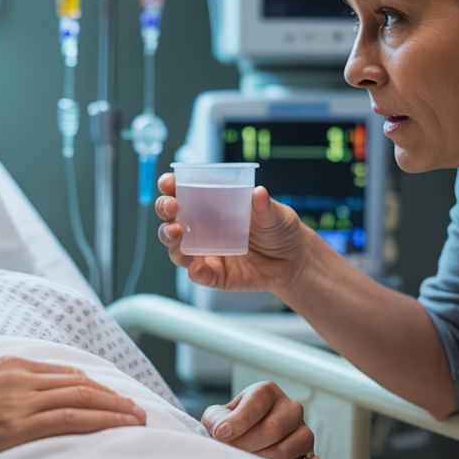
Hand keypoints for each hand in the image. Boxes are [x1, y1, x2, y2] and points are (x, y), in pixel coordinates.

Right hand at [0, 356, 145, 458]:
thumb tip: (6, 393)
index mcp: (6, 365)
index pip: (61, 372)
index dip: (91, 383)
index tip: (108, 393)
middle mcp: (18, 377)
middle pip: (79, 382)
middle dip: (111, 394)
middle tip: (134, 406)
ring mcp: (19, 400)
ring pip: (82, 397)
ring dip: (115, 408)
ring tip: (136, 418)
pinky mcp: (17, 425)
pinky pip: (71, 418)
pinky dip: (102, 420)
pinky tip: (120, 426)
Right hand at [155, 172, 317, 293]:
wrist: (293, 260)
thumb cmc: (279, 229)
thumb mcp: (275, 213)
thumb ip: (264, 205)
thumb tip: (258, 193)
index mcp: (211, 206)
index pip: (182, 192)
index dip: (170, 186)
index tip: (168, 183)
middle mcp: (202, 228)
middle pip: (171, 219)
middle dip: (164, 210)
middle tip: (172, 206)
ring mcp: (206, 253)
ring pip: (176, 248)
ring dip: (170, 240)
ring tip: (177, 233)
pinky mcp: (215, 275)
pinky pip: (199, 275)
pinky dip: (195, 271)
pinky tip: (198, 267)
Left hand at [202, 381, 313, 458]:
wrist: (245, 442)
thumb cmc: (232, 427)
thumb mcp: (218, 417)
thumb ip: (217, 419)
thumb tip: (222, 430)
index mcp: (268, 392)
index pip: (258, 400)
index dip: (239, 420)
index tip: (221, 435)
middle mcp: (291, 408)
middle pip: (273, 428)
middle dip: (246, 444)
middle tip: (231, 452)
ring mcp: (304, 432)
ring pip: (286, 450)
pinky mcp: (310, 456)